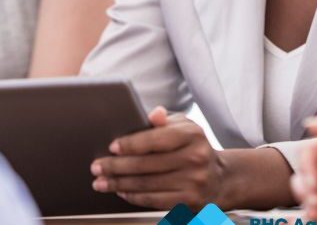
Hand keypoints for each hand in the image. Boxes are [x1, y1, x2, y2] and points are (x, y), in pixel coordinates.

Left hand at [90, 106, 223, 209]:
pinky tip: (122, 191)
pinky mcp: (189, 202)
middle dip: (116, 166)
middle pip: (147, 164)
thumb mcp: (184, 127)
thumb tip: (152, 114)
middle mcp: (196, 158)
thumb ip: (165, 120)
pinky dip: (133, 196)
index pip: (156, 139)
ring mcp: (193, 182)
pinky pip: (153, 200)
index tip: (112, 147)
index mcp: (193, 134)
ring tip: (102, 182)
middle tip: (97, 167)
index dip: (131, 144)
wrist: (219, 178)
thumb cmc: (193, 148)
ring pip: (146, 184)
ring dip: (119, 184)